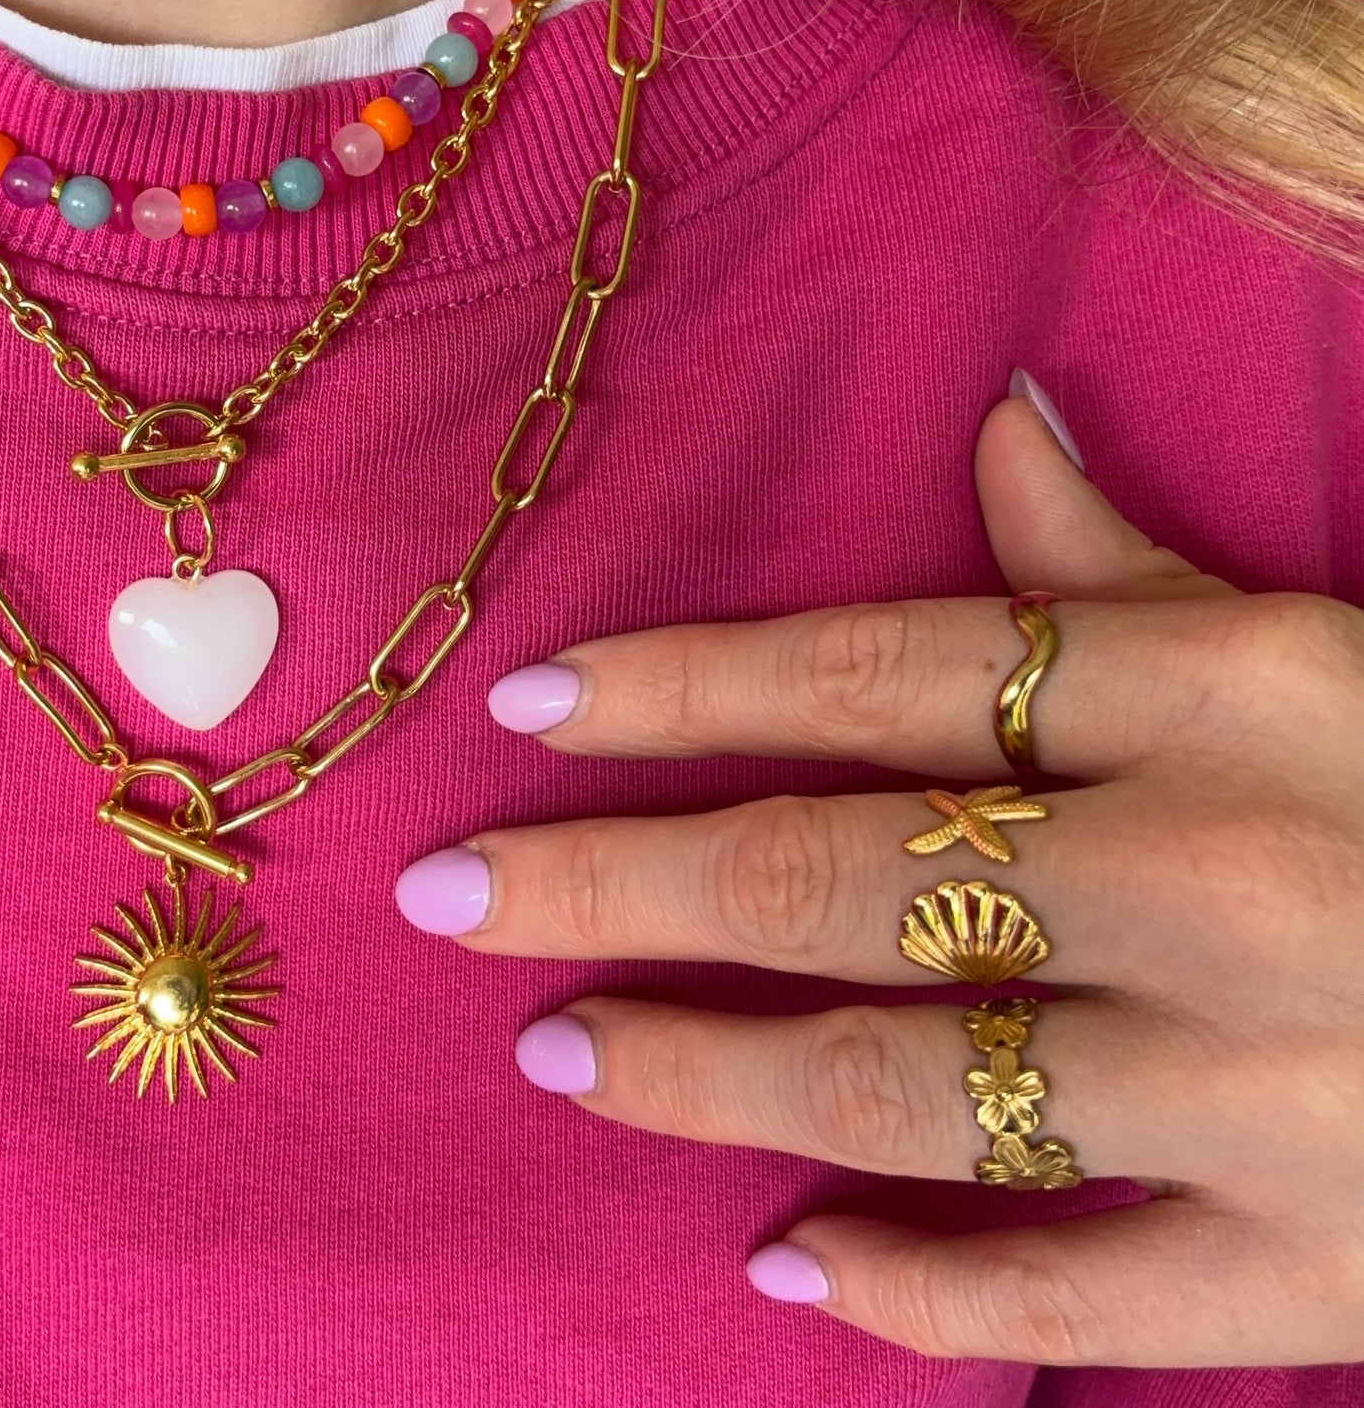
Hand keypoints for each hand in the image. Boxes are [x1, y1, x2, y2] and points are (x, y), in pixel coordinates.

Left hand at [395, 384, 1363, 1367]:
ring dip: (709, 1075)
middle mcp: (1213, 872)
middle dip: (615, 880)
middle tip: (451, 895)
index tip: (525, 703)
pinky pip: (1081, 1300)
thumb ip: (1140, 564)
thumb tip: (993, 424)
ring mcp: (1265, 1084)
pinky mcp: (1332, 1266)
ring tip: (561, 1051)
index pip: (874, 672)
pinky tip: (792, 1274)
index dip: (680, 684)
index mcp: (1219, 693)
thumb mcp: (1336, 642)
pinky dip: (926, 1297)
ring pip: (909, 1081)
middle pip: (835, 873)